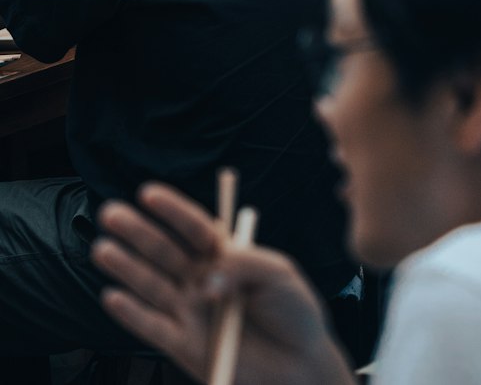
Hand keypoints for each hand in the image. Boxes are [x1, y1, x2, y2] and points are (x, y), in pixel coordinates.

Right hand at [93, 185, 348, 384]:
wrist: (299, 366)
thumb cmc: (294, 312)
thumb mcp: (279, 274)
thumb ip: (244, 266)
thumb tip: (206, 281)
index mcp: (225, 255)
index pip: (194, 227)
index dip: (172, 211)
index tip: (149, 193)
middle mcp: (202, 279)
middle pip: (165, 251)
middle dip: (138, 232)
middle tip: (111, 213)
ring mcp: (190, 311)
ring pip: (152, 285)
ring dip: (126, 267)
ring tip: (102, 248)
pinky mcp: (183, 345)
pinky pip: (152, 328)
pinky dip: (131, 313)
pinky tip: (112, 296)